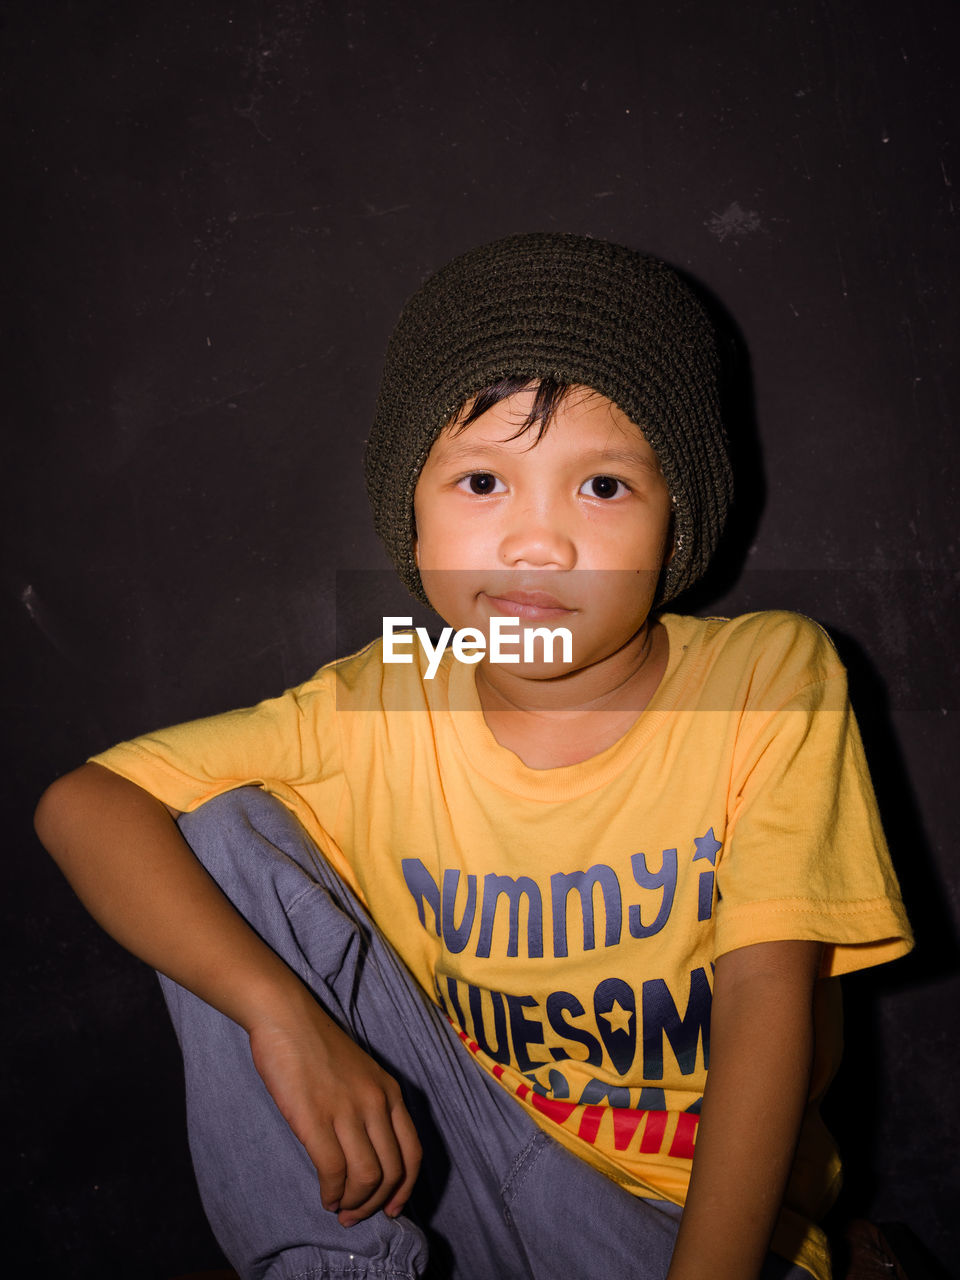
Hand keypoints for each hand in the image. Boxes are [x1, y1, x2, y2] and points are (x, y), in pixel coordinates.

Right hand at [248, 1000, 421, 1227]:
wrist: (287, 1017)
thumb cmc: (318, 1046)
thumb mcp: (362, 1072)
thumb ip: (371, 1106)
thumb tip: (371, 1153)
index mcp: (390, 1091)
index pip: (413, 1153)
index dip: (405, 1188)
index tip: (393, 1209)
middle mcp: (377, 1102)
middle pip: (392, 1171)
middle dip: (376, 1203)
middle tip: (356, 1216)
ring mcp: (348, 1110)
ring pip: (366, 1177)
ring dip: (354, 1204)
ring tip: (340, 1210)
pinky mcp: (317, 1118)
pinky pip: (334, 1170)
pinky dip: (332, 1193)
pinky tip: (325, 1197)